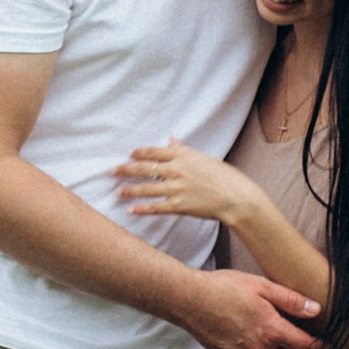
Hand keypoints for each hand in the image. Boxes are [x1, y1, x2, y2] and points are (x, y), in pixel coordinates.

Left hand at [114, 137, 249, 225]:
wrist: (237, 197)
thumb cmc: (224, 176)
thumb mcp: (203, 158)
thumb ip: (183, 150)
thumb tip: (171, 139)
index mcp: (183, 156)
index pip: (154, 152)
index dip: (139, 153)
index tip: (129, 154)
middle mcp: (177, 170)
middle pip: (145, 168)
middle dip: (126, 169)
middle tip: (112, 171)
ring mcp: (177, 188)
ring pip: (146, 188)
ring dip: (129, 190)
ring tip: (117, 191)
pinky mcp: (179, 206)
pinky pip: (156, 207)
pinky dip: (142, 208)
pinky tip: (131, 209)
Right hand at [182, 271, 321, 348]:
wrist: (190, 301)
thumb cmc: (224, 289)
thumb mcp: (262, 287)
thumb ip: (291, 300)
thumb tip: (315, 310)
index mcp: (272, 330)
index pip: (306, 347)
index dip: (321, 346)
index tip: (327, 343)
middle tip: (313, 345)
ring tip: (290, 344)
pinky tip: (264, 343)